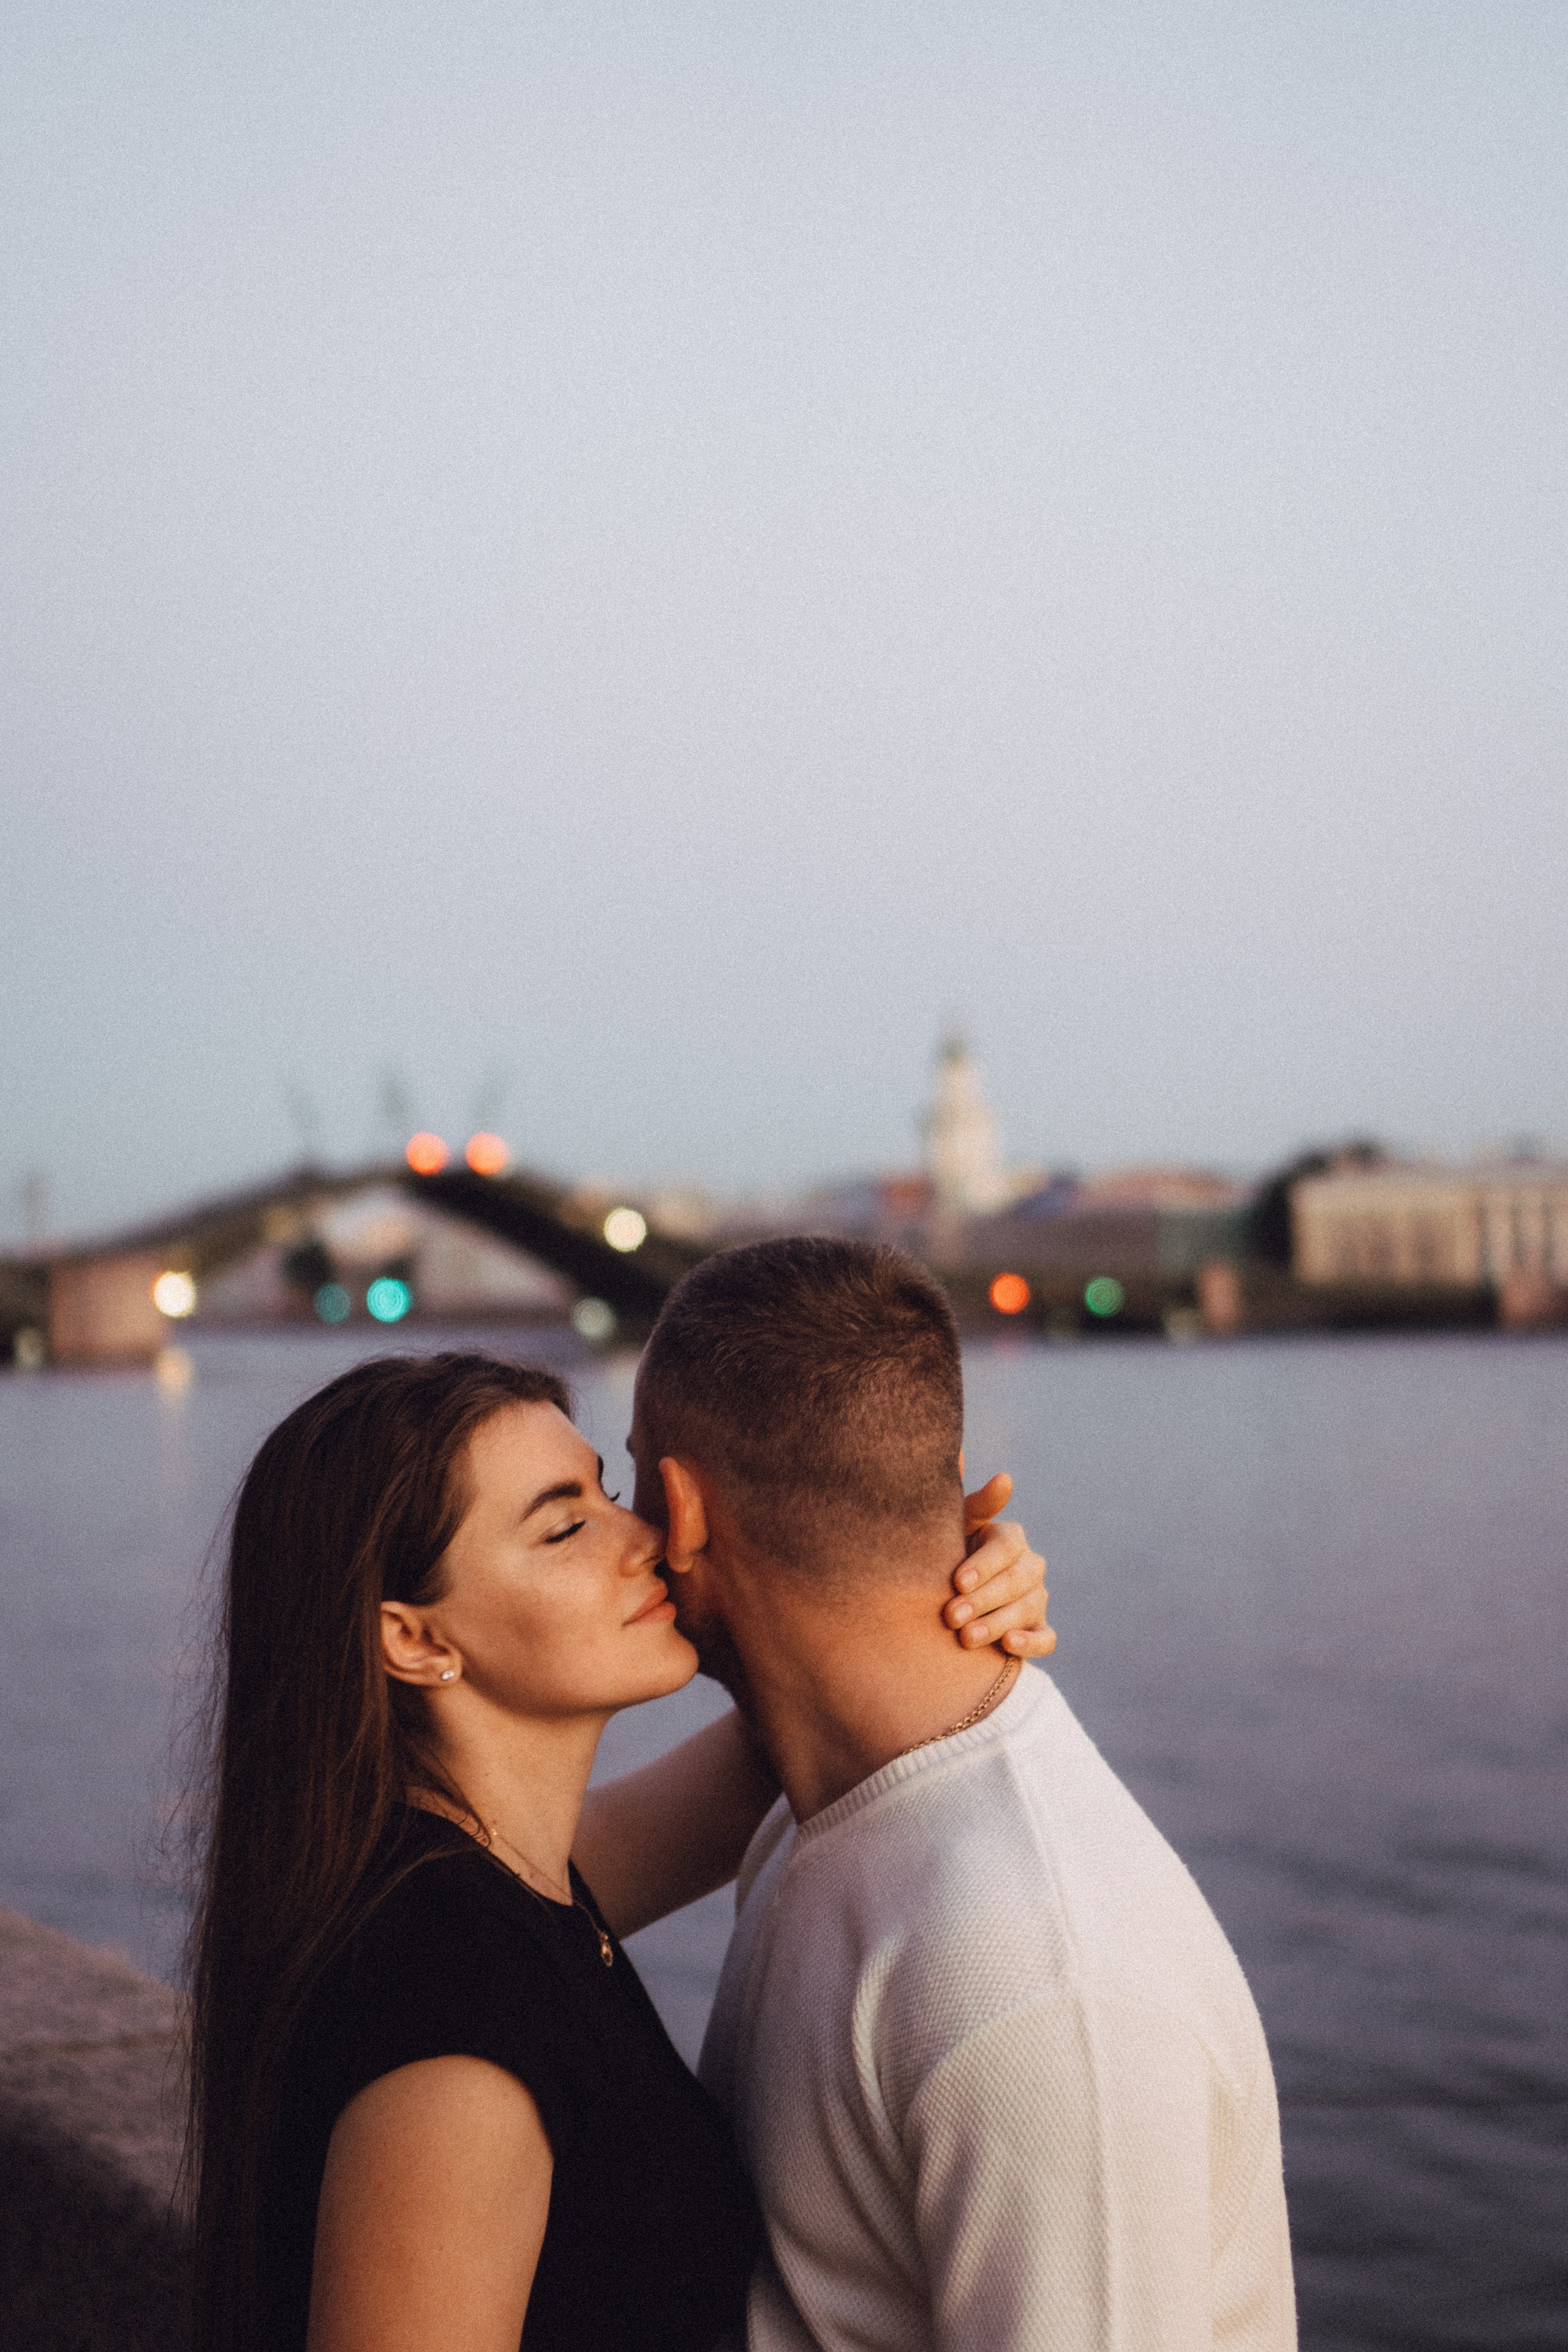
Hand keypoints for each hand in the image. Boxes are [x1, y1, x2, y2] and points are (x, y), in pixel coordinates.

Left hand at [944, 1474, 1055, 1657]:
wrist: (950, 1596)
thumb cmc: (952, 1553)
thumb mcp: (958, 1527)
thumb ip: (979, 1505)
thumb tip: (1004, 1478)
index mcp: (1010, 1538)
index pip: (1005, 1548)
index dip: (983, 1565)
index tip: (957, 1581)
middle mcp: (1030, 1566)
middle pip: (1015, 1581)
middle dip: (982, 1600)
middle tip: (951, 1616)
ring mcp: (1037, 1599)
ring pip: (1027, 1610)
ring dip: (997, 1624)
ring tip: (966, 1637)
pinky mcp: (1039, 1629)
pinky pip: (1045, 1638)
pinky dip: (1031, 1643)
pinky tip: (1009, 1646)